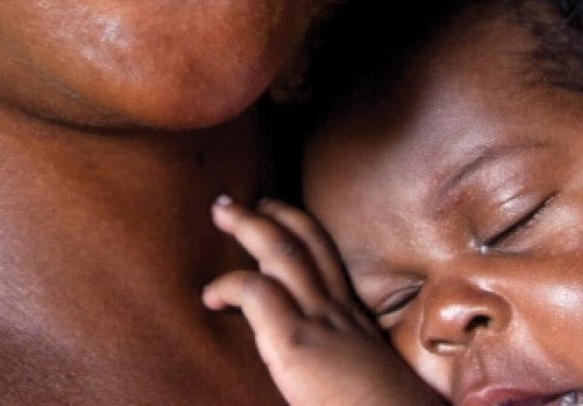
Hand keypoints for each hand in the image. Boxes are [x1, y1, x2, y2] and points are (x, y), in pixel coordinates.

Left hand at [203, 197, 440, 405]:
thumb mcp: (371, 382)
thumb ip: (348, 368)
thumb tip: (321, 377)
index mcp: (356, 323)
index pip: (331, 261)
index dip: (305, 233)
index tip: (282, 222)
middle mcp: (340, 312)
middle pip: (309, 241)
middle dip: (277, 213)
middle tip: (251, 200)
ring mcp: (320, 320)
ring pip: (283, 250)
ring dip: (249, 225)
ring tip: (221, 210)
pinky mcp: (297, 340)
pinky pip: (255, 291)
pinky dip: (228, 283)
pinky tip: (210, 296)